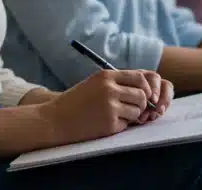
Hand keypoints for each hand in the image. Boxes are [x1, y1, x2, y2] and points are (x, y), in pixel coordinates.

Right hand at [38, 69, 169, 144]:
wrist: (55, 119)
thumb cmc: (76, 102)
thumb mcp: (94, 84)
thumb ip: (116, 82)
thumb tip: (145, 87)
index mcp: (105, 76)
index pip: (139, 77)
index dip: (145, 88)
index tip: (143, 95)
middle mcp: (109, 89)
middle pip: (142, 95)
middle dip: (141, 104)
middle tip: (131, 109)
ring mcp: (110, 107)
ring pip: (137, 111)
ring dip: (131, 116)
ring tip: (115, 116)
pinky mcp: (109, 124)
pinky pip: (126, 124)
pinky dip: (120, 125)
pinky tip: (105, 123)